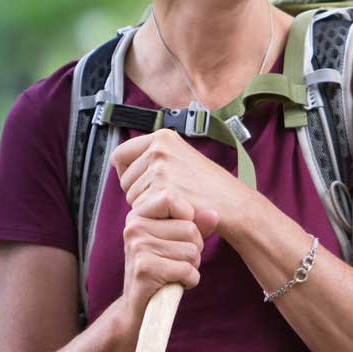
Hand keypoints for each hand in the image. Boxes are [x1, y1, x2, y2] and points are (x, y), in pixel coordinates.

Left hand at [111, 128, 244, 222]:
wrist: (231, 203)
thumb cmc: (208, 186)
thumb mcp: (180, 158)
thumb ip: (154, 156)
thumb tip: (120, 161)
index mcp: (163, 136)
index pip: (120, 155)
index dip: (127, 172)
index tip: (143, 182)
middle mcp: (159, 147)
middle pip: (124, 179)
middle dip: (140, 192)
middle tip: (167, 196)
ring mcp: (160, 167)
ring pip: (131, 197)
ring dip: (148, 205)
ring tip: (175, 202)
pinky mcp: (163, 189)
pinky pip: (141, 210)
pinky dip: (155, 217)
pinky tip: (175, 212)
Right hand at [117, 189, 218, 331]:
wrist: (138, 304)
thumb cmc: (161, 266)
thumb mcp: (177, 240)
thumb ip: (196, 224)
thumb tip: (214, 214)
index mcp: (138, 214)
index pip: (170, 198)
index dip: (187, 216)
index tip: (180, 234)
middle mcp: (134, 227)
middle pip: (189, 228)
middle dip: (194, 248)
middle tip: (178, 260)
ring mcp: (138, 247)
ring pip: (191, 250)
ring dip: (192, 265)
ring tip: (175, 271)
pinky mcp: (144, 269)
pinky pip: (187, 269)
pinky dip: (190, 280)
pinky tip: (177, 283)